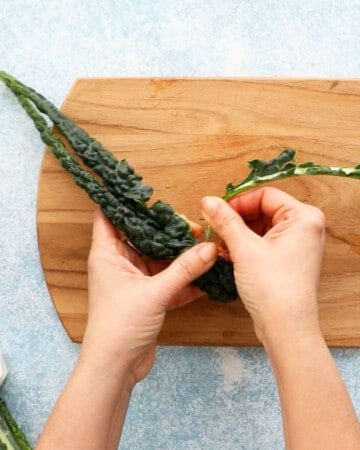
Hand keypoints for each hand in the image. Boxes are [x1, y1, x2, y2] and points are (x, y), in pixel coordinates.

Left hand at [79, 208, 216, 386]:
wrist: (116, 368)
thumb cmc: (120, 326)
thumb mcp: (154, 293)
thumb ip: (184, 269)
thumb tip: (210, 248)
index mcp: (108, 255)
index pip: (108, 217)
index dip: (123, 201)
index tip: (143, 188)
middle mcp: (119, 264)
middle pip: (142, 236)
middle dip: (166, 230)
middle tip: (191, 223)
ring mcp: (134, 281)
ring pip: (158, 260)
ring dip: (179, 256)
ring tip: (204, 245)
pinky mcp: (147, 298)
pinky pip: (167, 281)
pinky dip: (183, 279)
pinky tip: (205, 275)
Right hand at [201, 187, 324, 344]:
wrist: (286, 328)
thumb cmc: (274, 288)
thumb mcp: (244, 249)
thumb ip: (225, 221)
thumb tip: (208, 201)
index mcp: (303, 217)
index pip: (265, 195)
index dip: (238, 202)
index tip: (216, 210)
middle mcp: (304, 228)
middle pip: (262, 210)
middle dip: (236, 219)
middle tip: (215, 228)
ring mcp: (296, 244)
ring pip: (260, 227)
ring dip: (237, 234)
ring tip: (219, 244)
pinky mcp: (287, 259)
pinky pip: (263, 242)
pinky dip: (244, 246)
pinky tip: (227, 254)